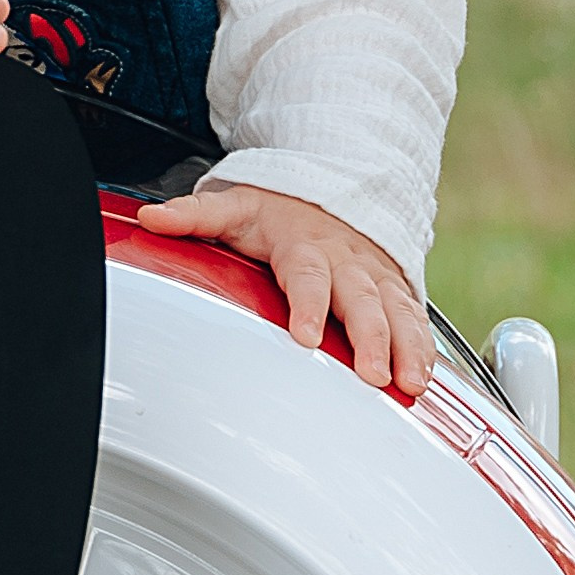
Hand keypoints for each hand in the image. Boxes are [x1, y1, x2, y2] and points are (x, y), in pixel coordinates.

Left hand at [135, 184, 432, 391]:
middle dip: (371, 337)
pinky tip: (425, 380)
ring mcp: (374, 276)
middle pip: (361, 299)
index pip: (306, 275)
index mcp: (303, 244)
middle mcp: (345, 260)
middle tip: (373, 375)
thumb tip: (150, 218)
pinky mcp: (394, 290)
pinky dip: (424, 348)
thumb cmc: (275, 211)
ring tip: (409, 383)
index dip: (309, 304)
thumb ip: (194, 216)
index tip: (306, 336)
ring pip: (396, 310)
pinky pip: (414, 318)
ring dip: (405, 347)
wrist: (328, 191)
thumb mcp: (234, 206)